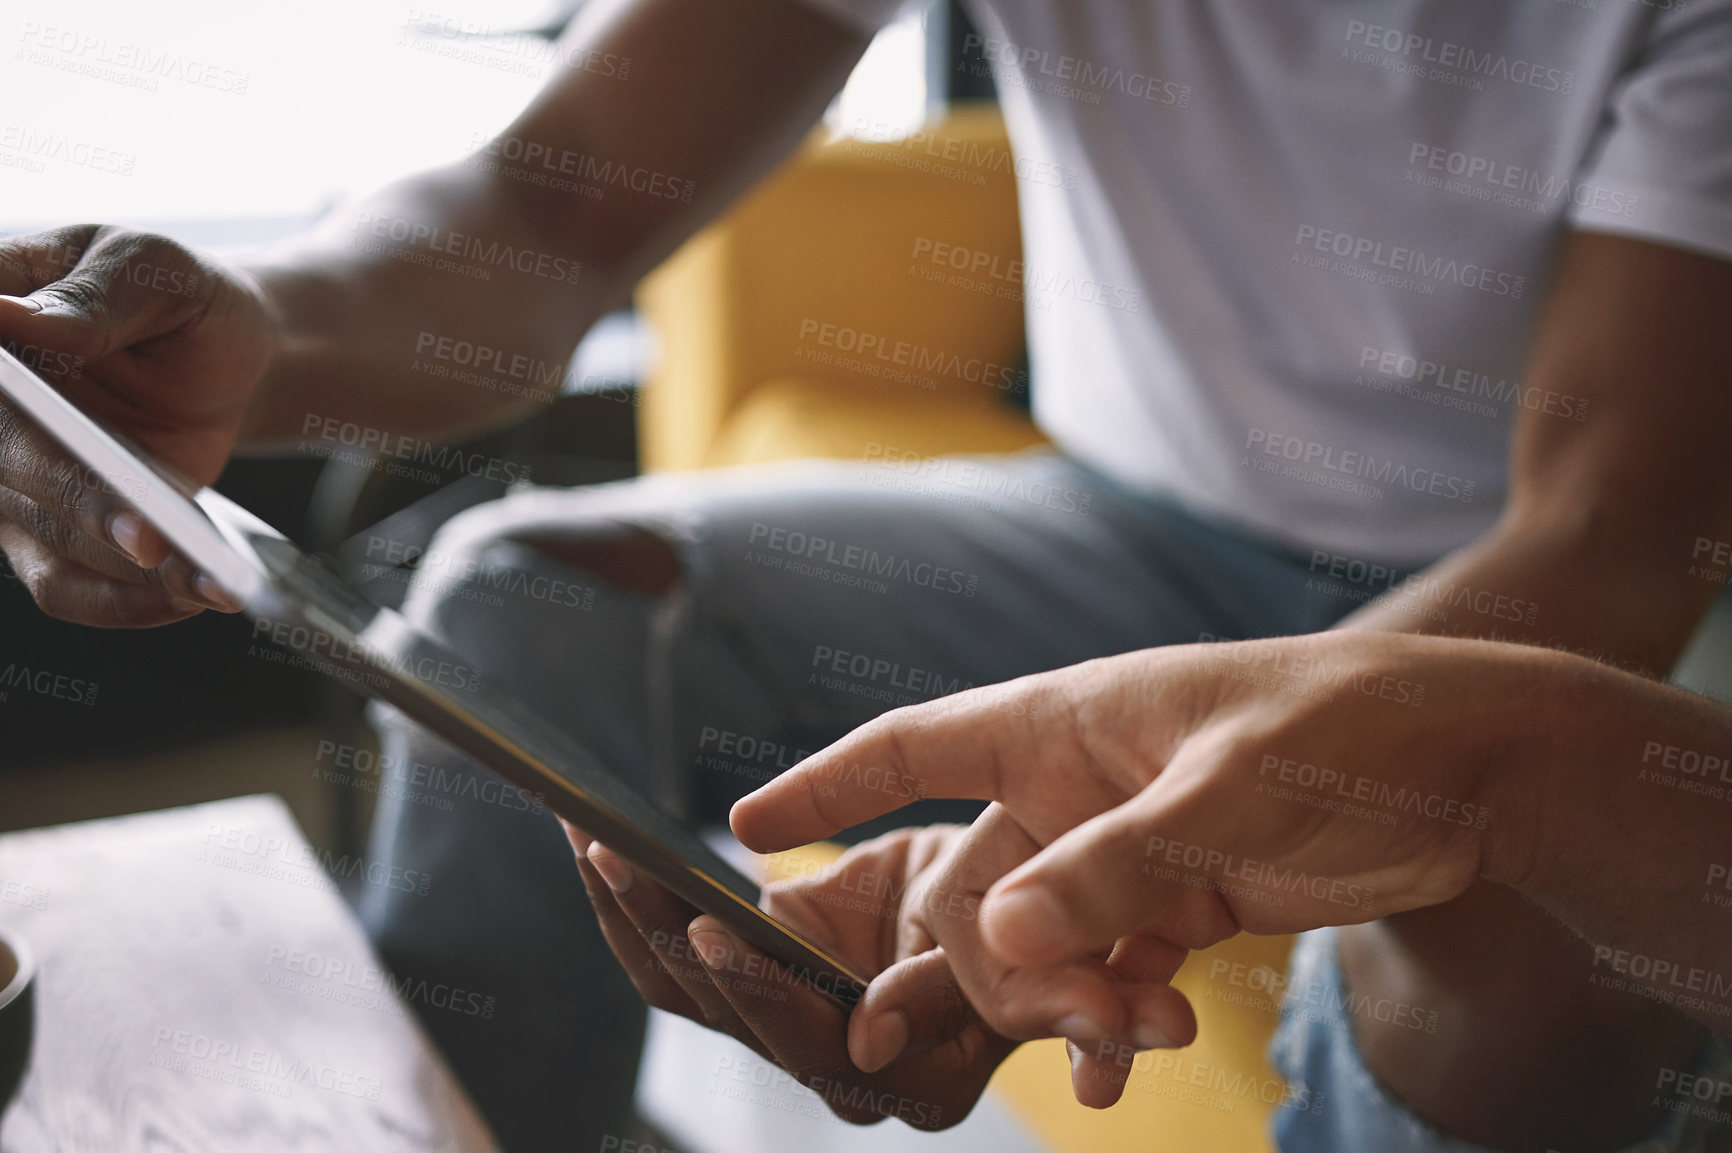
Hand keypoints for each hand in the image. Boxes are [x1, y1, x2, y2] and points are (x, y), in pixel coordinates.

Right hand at [0, 224, 274, 625]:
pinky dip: (126, 603)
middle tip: (148, 534)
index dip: (0, 398)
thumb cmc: (178, 299)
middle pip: (6, 463)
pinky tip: (191, 595)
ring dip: (125, 572)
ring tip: (207, 579)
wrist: (226, 356)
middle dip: (78, 501)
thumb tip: (16, 317)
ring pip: (43, 540)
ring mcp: (13, 476)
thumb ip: (97, 295)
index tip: (39, 423)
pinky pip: (66, 585)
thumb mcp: (155, 270)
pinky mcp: (52, 529)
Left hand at [563, 821, 1018, 1128]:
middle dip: (662, 929)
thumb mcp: (998, 937)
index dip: (759, 989)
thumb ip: (945, 992)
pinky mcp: (749, 980)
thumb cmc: (1020, 912)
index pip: (813, 1044)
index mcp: (912, 1077)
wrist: (1008, 893)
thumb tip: (871, 1042)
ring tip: (585, 825)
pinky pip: (670, 950)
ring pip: (681, 983)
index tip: (712, 928)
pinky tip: (585, 832)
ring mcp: (785, 1026)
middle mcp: (840, 1071)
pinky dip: (629, 892)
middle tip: (616, 853)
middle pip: (726, 1013)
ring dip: (627, 903)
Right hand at [732, 633, 1532, 1068]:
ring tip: (1135, 1036)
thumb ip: (1112, 866)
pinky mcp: (1179, 905)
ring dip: (1066, 1002)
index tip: (744, 827)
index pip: (916, 744)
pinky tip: (1129, 1064)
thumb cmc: (1343, 729)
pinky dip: (1111, 1019)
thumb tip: (996, 937)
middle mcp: (1077, 790)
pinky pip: (1108, 973)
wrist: (1473, 768)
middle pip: (971, 887)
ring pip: (1041, 946)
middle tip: (994, 1024)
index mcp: (1065, 724)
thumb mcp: (1224, 793)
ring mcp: (1126, 852)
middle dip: (973, 964)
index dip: (827, 783)